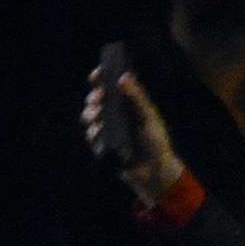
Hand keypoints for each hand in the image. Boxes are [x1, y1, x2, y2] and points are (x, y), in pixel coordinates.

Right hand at [79, 54, 184, 204]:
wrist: (154, 171)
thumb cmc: (156, 142)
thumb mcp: (150, 117)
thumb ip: (137, 98)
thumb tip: (124, 77)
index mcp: (128, 104)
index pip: (111, 86)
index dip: (101, 78)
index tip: (97, 73)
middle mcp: (114, 114)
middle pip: (95, 99)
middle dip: (94, 97)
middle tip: (99, 97)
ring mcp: (105, 129)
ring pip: (88, 116)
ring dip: (91, 113)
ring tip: (99, 114)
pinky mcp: (100, 144)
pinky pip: (90, 135)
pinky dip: (94, 132)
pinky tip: (101, 132)